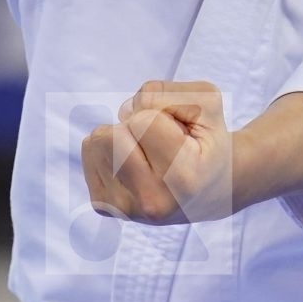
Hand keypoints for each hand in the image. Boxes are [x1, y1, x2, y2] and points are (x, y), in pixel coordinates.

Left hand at [81, 80, 236, 225]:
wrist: (213, 188)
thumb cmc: (208, 139)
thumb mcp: (206, 102)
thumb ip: (165, 92)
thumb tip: (122, 113)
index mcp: (181, 179)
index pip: (142, 121)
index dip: (161, 113)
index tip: (181, 134)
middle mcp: (151, 202)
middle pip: (110, 136)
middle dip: (134, 124)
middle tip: (161, 142)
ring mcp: (125, 209)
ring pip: (96, 142)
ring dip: (121, 136)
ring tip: (151, 153)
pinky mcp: (106, 207)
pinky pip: (89, 153)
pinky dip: (109, 148)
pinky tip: (135, 163)